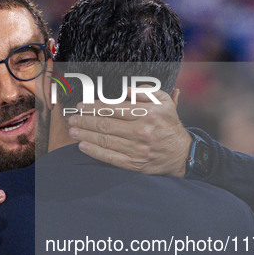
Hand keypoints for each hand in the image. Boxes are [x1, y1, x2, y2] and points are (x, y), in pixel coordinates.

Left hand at [67, 88, 191, 176]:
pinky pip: (110, 157)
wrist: (181, 153)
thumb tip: (126, 90)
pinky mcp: (134, 164)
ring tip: (72, 130)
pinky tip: (82, 145)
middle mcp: (141, 131)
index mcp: (147, 114)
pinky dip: (94, 151)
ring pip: (104, 141)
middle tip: (72, 117)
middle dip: (85, 120)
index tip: (81, 105)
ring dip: (85, 134)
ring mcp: (137, 149)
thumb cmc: (169, 125)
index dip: (94, 106)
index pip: (114, 108)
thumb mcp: (165, 102)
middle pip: (105, 124)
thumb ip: (146, 92)